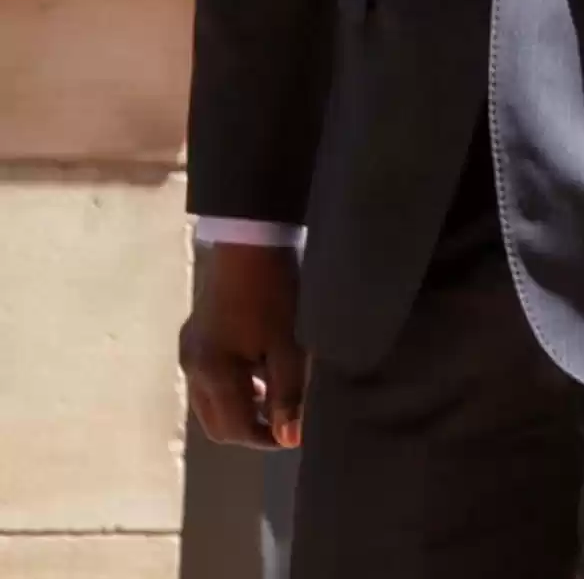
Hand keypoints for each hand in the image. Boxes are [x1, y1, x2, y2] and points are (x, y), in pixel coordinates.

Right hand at [179, 241, 306, 448]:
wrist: (249, 245)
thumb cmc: (273, 295)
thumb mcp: (289, 346)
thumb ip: (289, 394)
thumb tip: (290, 439)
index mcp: (213, 374)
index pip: (233, 429)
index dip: (265, 439)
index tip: (295, 435)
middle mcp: (192, 369)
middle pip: (216, 422)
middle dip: (249, 429)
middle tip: (285, 421)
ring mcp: (188, 354)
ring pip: (210, 403)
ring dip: (240, 408)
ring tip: (277, 397)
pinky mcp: (193, 340)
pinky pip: (208, 381)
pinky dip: (232, 388)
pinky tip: (260, 374)